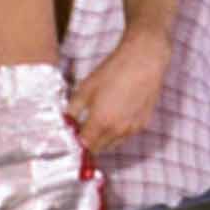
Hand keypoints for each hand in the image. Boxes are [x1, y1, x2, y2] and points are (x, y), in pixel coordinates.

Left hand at [67, 33, 169, 152]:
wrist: (143, 60)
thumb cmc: (114, 71)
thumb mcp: (85, 88)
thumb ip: (73, 109)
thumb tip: (66, 121)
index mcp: (101, 122)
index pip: (85, 146)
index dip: (76, 142)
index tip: (73, 135)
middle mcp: (117, 131)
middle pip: (99, 148)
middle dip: (89, 142)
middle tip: (83, 128)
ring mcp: (132, 129)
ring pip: (113, 144)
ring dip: (103, 139)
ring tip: (99, 121)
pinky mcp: (143, 124)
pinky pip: (126, 136)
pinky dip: (117, 133)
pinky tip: (115, 117)